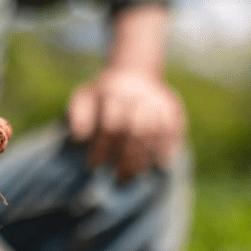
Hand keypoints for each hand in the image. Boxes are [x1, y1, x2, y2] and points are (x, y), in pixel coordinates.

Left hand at [67, 68, 184, 179]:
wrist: (133, 72)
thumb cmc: (102, 95)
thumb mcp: (84, 98)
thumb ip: (77, 116)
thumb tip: (79, 137)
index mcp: (112, 92)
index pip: (110, 125)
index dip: (101, 148)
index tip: (93, 167)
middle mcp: (137, 95)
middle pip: (136, 131)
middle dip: (126, 158)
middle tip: (117, 178)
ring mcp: (157, 100)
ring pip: (154, 132)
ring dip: (144, 157)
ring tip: (133, 176)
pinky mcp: (173, 106)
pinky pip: (173, 130)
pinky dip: (167, 148)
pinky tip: (161, 166)